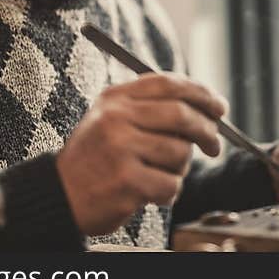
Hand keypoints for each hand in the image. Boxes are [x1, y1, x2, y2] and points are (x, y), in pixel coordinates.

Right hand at [55, 72, 226, 235]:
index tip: (219, 107)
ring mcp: (120, 148)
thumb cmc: (95, 159)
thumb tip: (206, 109)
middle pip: (182, 114)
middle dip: (207, 131)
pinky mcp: (125, 180)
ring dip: (180, 168)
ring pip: (180, 152)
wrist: (58, 195)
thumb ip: (151, 108)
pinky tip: (151, 192)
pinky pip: (171, 183)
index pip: (168, 83)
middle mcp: (116, 117)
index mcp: (115, 98)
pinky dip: (169, 192)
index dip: (201, 93)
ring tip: (160, 174)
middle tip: (214, 146)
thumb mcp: (112, 119)